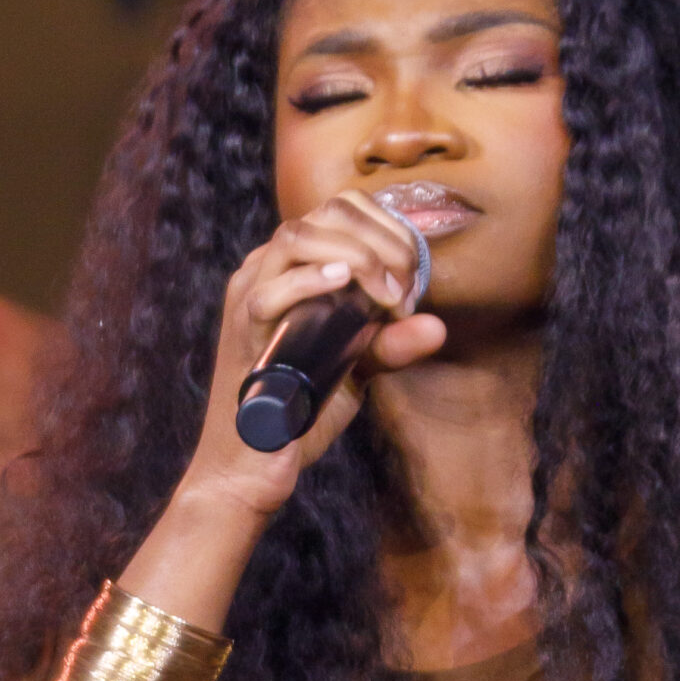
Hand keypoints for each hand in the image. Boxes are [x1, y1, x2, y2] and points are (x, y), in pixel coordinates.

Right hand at [175, 189, 445, 540]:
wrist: (251, 469)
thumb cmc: (298, 413)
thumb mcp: (354, 370)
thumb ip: (390, 343)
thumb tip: (436, 326)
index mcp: (288, 268)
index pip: (338, 211)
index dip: (386, 228)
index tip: (413, 275)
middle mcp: (263, 272)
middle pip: (323, 215)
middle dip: (379, 241)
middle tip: (405, 289)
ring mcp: (248, 299)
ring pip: (295, 238)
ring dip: (354, 256)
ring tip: (384, 293)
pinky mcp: (243, 334)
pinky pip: (268, 293)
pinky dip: (310, 282)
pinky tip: (343, 287)